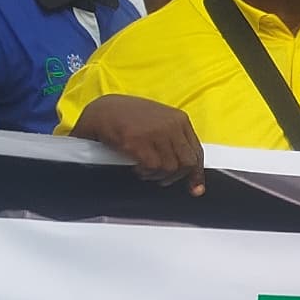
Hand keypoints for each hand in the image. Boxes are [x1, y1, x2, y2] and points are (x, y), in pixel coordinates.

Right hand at [72, 94, 205, 194]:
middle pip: (187, 163)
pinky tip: (136, 167)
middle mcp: (171, 125)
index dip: (196, 174)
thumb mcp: (159, 124)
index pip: (197, 152)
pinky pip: (153, 168)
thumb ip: (175, 144)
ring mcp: (155, 133)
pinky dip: (145, 173)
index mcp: (179, 119)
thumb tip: (193, 178)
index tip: (195, 189)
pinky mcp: (138, 142)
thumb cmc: (129, 119)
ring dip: (157, 175)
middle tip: (160, 178)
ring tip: (144, 169)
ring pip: (171, 168)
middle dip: (175, 176)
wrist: (102, 110)